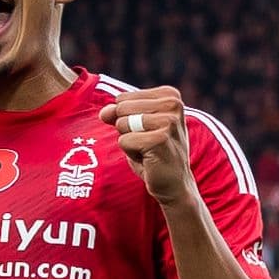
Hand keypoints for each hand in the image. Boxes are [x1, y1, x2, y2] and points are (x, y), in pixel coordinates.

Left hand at [100, 86, 193, 204]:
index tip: (148, 132)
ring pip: (122, 124)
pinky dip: (131, 153)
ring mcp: (169, 121)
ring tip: (148, 150)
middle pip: (121, 108)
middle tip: (147, 143)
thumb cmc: (154, 152)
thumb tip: (104, 112)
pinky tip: (149, 159)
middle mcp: (173, 104)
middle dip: (127, 129)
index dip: (127, 118)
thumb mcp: (134, 126)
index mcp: (170, 95)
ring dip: (129, 141)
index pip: (123, 98)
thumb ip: (118, 113)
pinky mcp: (160, 139)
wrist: (174, 183)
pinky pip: (124, 141)